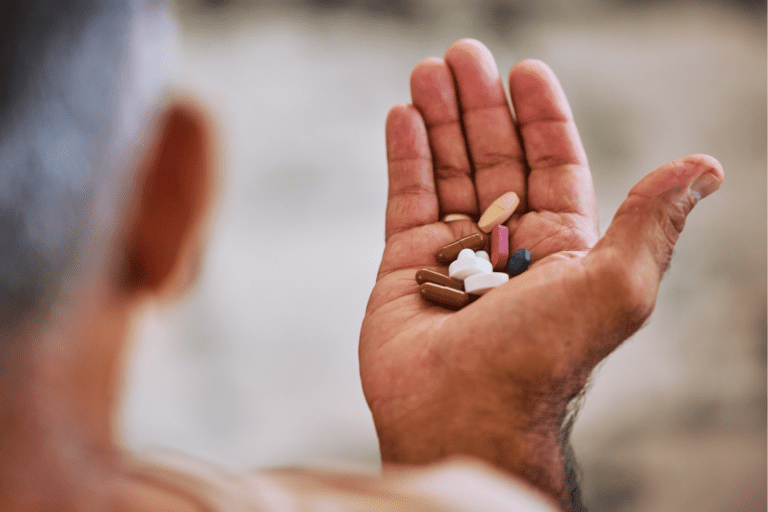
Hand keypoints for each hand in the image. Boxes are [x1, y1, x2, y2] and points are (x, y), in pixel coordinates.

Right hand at [359, 39, 722, 507]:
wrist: (463, 415)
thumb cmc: (542, 356)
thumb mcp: (615, 284)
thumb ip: (652, 220)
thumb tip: (704, 166)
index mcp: (560, 248)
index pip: (552, 165)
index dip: (541, 116)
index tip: (525, 70)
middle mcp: (508, 247)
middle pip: (495, 159)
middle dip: (480, 105)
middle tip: (462, 54)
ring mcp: (454, 255)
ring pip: (448, 172)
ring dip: (440, 119)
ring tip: (428, 71)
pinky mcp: (406, 267)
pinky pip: (406, 200)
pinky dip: (405, 156)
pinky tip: (403, 116)